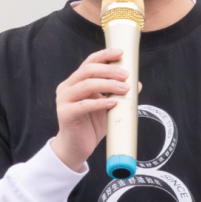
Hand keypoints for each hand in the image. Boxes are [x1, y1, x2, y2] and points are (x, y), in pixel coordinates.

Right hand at [50, 48, 129, 169]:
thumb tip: (137, 83)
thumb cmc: (91, 126)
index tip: (121, 53)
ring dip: (108, 85)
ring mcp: (64, 100)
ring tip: (124, 88)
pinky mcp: (65, 114)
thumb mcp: (108, 106)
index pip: (89, 62)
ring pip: (86, 85)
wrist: (76, 148)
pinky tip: (112, 102)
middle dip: (109, 70)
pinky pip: (84, 105)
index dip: (105, 55)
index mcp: (75, 81)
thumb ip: (118, 94)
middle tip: (126, 75)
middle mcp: (67, 87)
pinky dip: (100, 102)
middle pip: (88, 70)